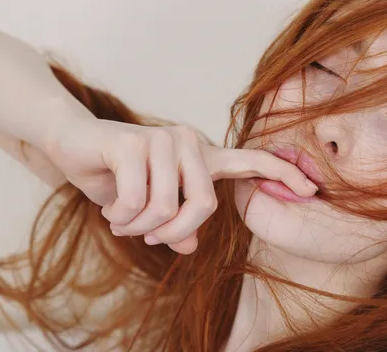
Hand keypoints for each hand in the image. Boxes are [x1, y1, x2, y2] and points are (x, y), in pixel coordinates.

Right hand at [45, 118, 317, 253]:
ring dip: (139, 226)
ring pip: (166, 207)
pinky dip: (121, 217)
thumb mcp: (152, 207)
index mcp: (203, 156)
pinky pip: (135, 200)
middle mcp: (190, 142)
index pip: (252, 161)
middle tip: (147, 237)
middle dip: (172, 232)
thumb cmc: (120, 179)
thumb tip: (190, 246)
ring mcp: (163, 138)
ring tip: (122, 221)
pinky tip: (110, 210)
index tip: (311, 189)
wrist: (75, 146)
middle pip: (203, 205)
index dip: (283, 173)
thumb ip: (177, 223)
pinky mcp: (133, 142)